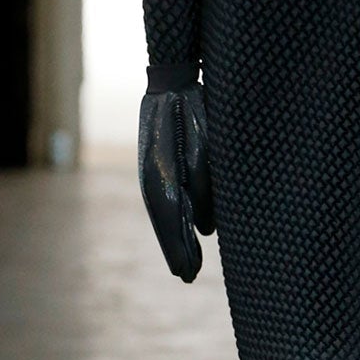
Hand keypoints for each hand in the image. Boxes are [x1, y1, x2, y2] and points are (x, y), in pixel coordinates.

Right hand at [137, 81, 214, 280]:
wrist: (171, 82)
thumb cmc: (193, 113)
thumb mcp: (205, 149)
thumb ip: (206, 189)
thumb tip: (208, 230)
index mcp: (162, 178)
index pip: (171, 225)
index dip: (179, 252)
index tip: (187, 275)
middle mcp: (152, 180)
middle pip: (166, 225)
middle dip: (178, 252)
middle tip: (189, 277)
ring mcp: (151, 173)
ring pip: (165, 215)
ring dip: (176, 239)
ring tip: (189, 264)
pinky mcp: (156, 166)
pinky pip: (165, 200)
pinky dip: (175, 220)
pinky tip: (188, 230)